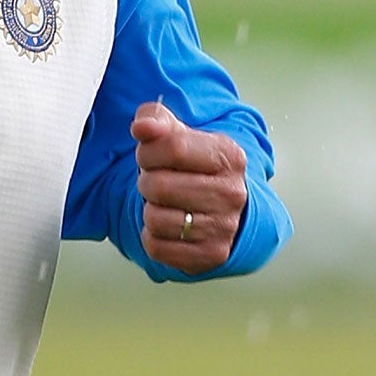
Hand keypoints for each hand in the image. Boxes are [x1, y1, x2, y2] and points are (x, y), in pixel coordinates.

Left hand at [132, 102, 247, 274]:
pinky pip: (157, 247)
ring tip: (165, 204)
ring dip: (149, 211)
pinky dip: (152, 237)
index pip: (173, 147)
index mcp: (229, 156)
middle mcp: (232, 193)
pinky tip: (168, 226)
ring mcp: (224, 227)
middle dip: (147, 182)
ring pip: (155, 219)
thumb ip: (156, 120)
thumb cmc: (195, 168)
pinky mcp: (210, 255)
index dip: (148, 151)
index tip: (150, 156)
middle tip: (158, 182)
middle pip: (159, 186)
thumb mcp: (179, 134)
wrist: (223, 208)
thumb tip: (143, 126)